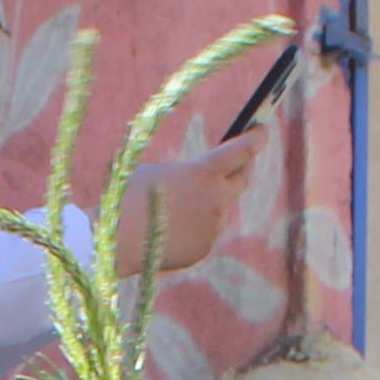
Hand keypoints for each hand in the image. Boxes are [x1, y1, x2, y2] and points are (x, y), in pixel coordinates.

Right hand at [122, 139, 246, 277]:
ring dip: (211, 199)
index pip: (242, 150)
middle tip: (244, 160)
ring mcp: (213, 227)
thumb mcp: (158, 171)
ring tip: (189, 196)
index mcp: (204, 172)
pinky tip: (175, 226)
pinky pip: (206, 231)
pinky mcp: (204, 248)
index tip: (263, 130)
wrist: (116, 240)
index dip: (256, 138)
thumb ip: (187, 174)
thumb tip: (199, 183)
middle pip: (243, 179)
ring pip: (220, 208)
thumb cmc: (129, 197)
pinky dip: (196, 225)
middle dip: (245, 166)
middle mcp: (216, 200)